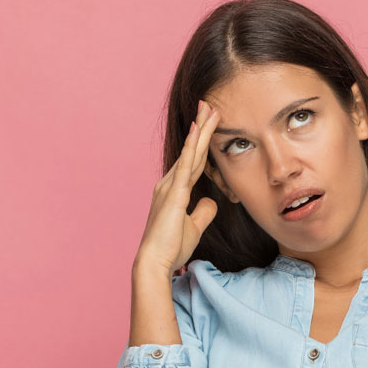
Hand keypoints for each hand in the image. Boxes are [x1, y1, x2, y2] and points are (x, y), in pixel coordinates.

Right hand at [133, 99, 221, 277]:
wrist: (155, 261)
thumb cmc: (171, 247)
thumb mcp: (193, 227)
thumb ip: (202, 212)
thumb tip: (212, 202)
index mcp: (174, 191)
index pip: (193, 162)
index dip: (202, 143)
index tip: (210, 124)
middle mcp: (169, 184)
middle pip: (191, 151)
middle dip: (201, 128)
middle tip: (209, 105)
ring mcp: (170, 187)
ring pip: (190, 153)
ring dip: (200, 130)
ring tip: (209, 109)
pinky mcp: (174, 194)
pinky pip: (186, 165)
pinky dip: (192, 147)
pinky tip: (197, 130)